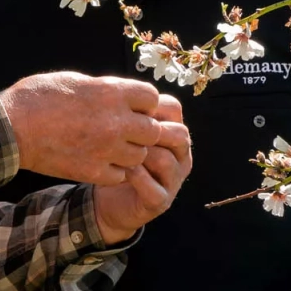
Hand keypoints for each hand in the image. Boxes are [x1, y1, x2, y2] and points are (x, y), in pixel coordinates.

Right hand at [0, 72, 171, 185]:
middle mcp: (115, 121)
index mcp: (111, 92)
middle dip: (142, 129)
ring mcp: (106, 149)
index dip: (144, 103)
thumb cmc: (37, 98)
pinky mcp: (93, 171)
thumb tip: (120, 95)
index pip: (153, 98)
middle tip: (125, 130)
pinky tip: (99, 161)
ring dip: (130, 151)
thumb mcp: (74, 81)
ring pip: (139, 155)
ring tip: (110, 146)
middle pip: (152, 130)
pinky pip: (120, 175)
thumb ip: (104, 90)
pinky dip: (114, 170)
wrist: (12, 129)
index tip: (132, 106)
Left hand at [93, 99, 190, 243]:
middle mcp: (180, 156)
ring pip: (165, 160)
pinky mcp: (161, 202)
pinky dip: (136, 177)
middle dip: (150, 130)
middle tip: (123, 131)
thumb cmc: (119, 158)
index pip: (174, 108)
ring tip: (118, 152)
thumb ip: (129, 113)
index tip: (125, 107)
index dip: (151, 105)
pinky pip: (154, 188)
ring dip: (140, 154)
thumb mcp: (125, 133)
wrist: (110, 200)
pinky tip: (120, 171)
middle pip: (179, 134)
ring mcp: (174, 181)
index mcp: (173, 134)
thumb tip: (117, 89)